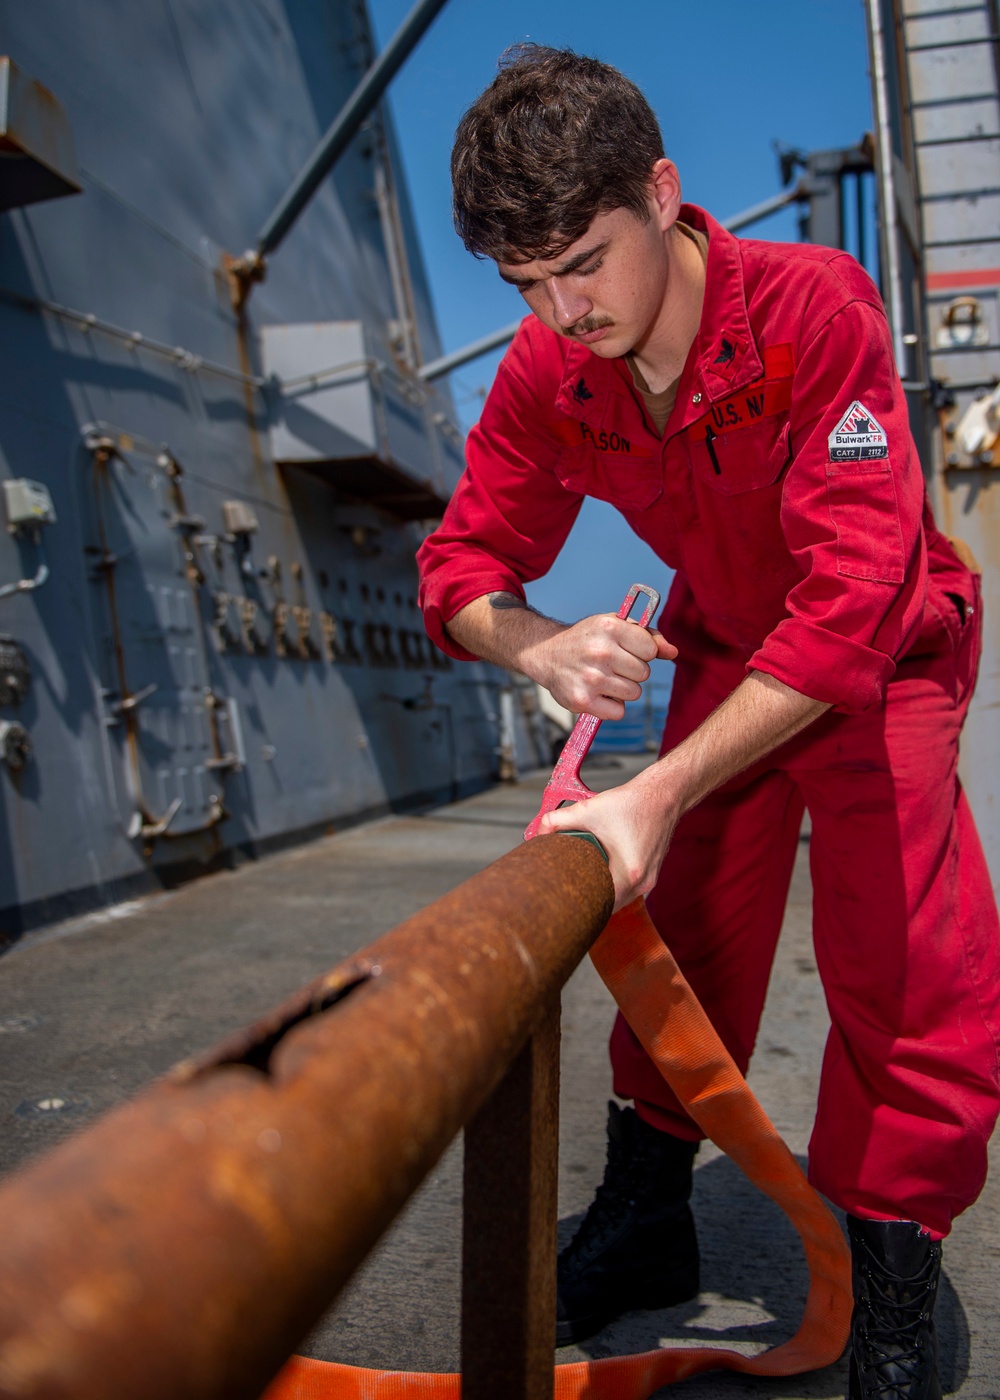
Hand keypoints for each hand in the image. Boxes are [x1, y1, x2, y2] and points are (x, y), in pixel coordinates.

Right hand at [524, 614, 676, 719]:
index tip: (627, 650)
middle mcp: (600, 652)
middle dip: (632, 671)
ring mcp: (590, 678)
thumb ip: (647, 637)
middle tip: (612, 665)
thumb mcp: (615, 626)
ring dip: (623, 689)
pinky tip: (598, 693)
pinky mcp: (582, 700)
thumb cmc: (587, 639)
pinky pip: (618, 712)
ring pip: (633, 693)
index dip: (642, 652)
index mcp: (609, 627)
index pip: (650, 650)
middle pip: (644, 674)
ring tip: (604, 678)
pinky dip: (611, 706)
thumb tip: (673, 652)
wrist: (547, 654)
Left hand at [537, 766, 680, 909]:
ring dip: (603, 892)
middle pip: (610, 905)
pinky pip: (629, 889)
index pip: (601, 905)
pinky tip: (602, 872)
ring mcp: (649, 879)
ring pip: (620, 899)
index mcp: (629, 873)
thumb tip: (539, 832)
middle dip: (589, 898)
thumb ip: (557, 820)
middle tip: (568, 890)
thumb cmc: (634, 803)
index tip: (564, 899)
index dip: (580, 904)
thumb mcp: (588, 810)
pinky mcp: (651, 873)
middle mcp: (643, 881)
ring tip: (584, 880)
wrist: (663, 795)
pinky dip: (615, 884)